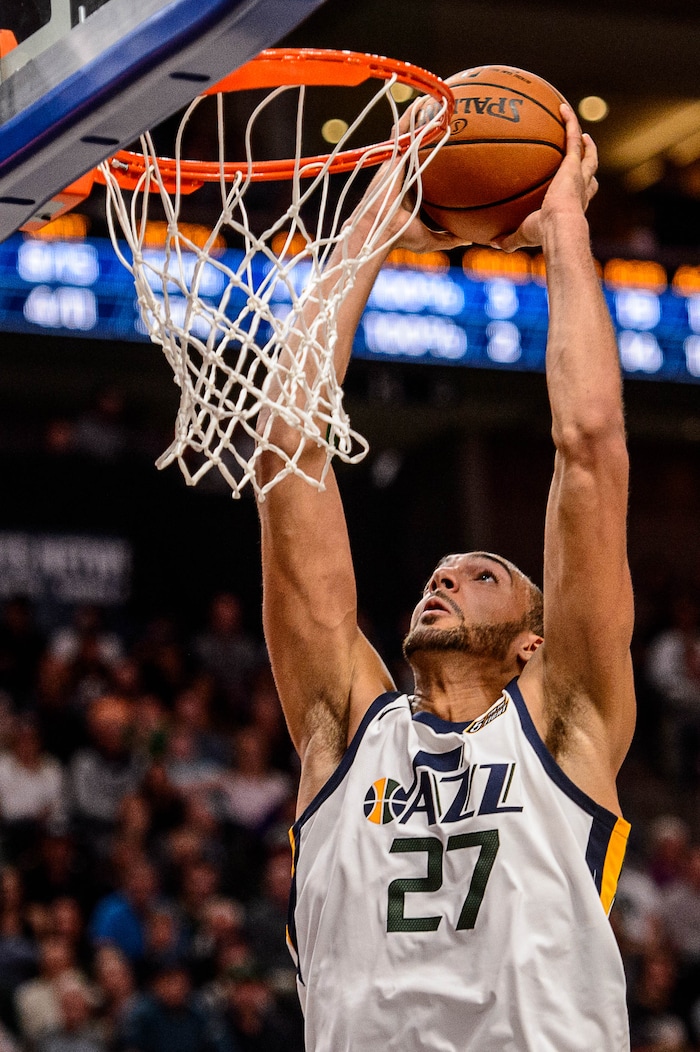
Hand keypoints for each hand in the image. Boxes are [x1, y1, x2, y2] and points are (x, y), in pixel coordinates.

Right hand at [352, 100, 469, 255]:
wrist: (380, 232)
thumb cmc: (400, 237)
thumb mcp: (430, 239)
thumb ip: (449, 237)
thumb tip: (470, 239)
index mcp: (411, 186)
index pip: (423, 165)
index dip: (433, 152)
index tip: (447, 141)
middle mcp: (403, 170)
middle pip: (417, 144)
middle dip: (427, 126)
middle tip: (444, 112)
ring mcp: (396, 162)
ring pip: (409, 133)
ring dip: (420, 115)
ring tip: (434, 98)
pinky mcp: (392, 157)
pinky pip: (402, 132)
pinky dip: (411, 117)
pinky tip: (423, 102)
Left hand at [490, 104, 597, 252]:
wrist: (558, 226)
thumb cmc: (544, 234)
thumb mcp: (523, 235)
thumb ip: (509, 239)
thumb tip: (492, 243)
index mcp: (574, 204)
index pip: (582, 193)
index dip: (583, 186)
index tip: (577, 180)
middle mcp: (580, 188)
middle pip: (590, 170)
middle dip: (589, 159)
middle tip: (583, 148)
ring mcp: (578, 174)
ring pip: (586, 152)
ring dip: (582, 139)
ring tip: (576, 128)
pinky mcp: (572, 162)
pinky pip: (571, 135)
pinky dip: (569, 121)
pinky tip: (561, 108)